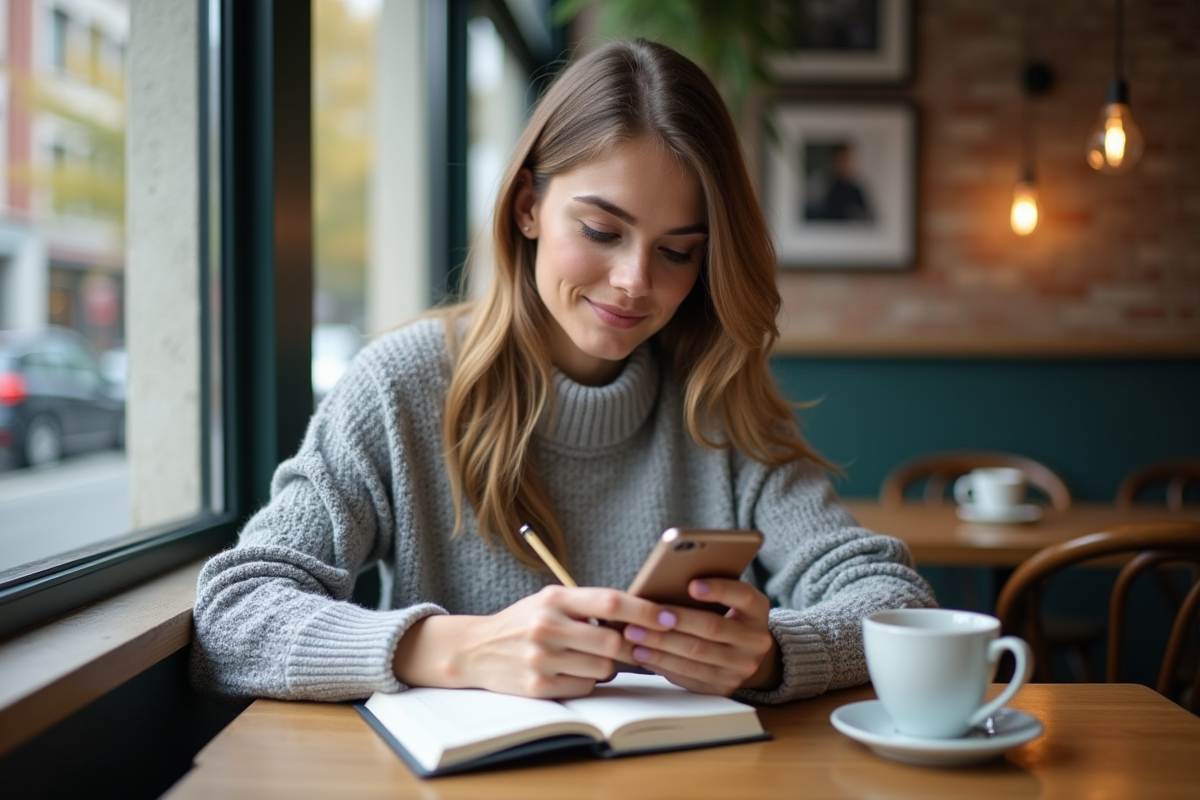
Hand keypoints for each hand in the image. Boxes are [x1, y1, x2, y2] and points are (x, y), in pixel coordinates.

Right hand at [392, 586, 677, 697]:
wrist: (476, 650)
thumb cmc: (523, 622)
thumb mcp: (549, 601)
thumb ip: (586, 606)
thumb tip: (640, 617)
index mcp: (554, 598)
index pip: (609, 602)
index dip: (644, 610)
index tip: (669, 616)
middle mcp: (547, 626)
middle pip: (612, 642)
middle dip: (628, 647)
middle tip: (629, 645)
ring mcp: (541, 659)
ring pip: (602, 669)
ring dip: (606, 666)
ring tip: (587, 656)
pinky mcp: (538, 687)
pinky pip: (585, 688)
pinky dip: (586, 682)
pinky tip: (569, 671)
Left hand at [620, 578, 779, 695]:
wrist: (742, 653)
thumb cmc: (724, 615)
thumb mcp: (726, 600)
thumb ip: (704, 589)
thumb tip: (664, 581)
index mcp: (757, 611)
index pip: (743, 596)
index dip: (718, 589)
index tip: (691, 584)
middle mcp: (755, 641)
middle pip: (711, 627)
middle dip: (674, 619)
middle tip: (643, 612)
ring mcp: (741, 667)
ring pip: (695, 654)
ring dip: (660, 643)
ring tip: (634, 633)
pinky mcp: (722, 687)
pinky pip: (688, 675)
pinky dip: (661, 663)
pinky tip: (641, 653)